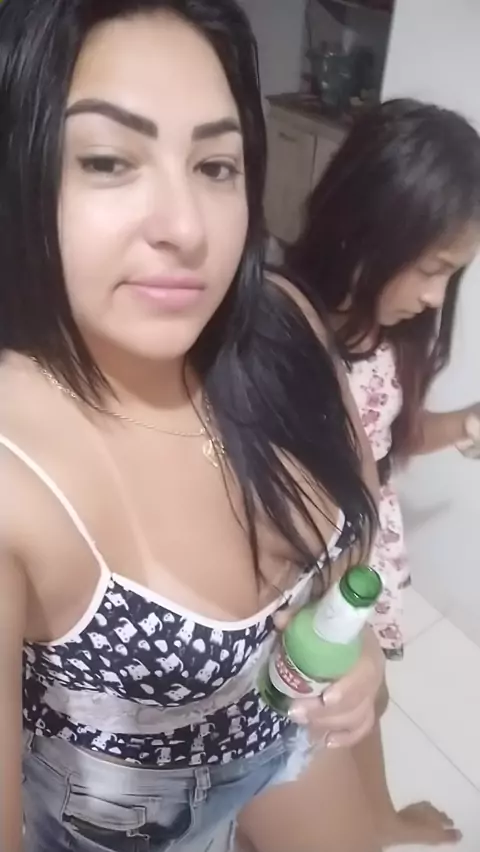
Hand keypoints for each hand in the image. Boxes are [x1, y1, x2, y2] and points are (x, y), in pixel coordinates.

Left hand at [274, 610, 384, 748]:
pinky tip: (327, 740)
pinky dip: (346, 737)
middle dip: (325, 712)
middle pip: (357, 702)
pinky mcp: (367, 706)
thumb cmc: (333, 623)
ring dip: (328, 723)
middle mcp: (374, 675)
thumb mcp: (317, 614)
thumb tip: (279, 620)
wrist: (350, 627)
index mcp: (367, 649)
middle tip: (295, 710)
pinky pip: (362, 727)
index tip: (326, 698)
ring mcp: (372, 693)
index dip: (348, 688)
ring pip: (357, 717)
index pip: (365, 673)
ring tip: (300, 720)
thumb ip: (300, 616)